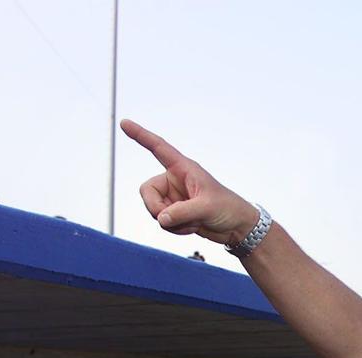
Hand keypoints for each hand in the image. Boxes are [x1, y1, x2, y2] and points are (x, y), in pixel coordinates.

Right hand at [121, 119, 261, 246]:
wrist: (237, 227)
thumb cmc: (227, 208)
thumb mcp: (206, 208)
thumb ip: (182, 212)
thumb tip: (161, 218)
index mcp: (183, 168)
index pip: (158, 148)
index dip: (141, 136)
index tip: (124, 123)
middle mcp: (174, 181)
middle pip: (146, 191)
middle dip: (155, 208)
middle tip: (170, 219)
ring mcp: (173, 198)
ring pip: (154, 210)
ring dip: (171, 222)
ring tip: (193, 222)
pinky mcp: (175, 213)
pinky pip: (162, 222)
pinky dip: (175, 229)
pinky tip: (192, 228)